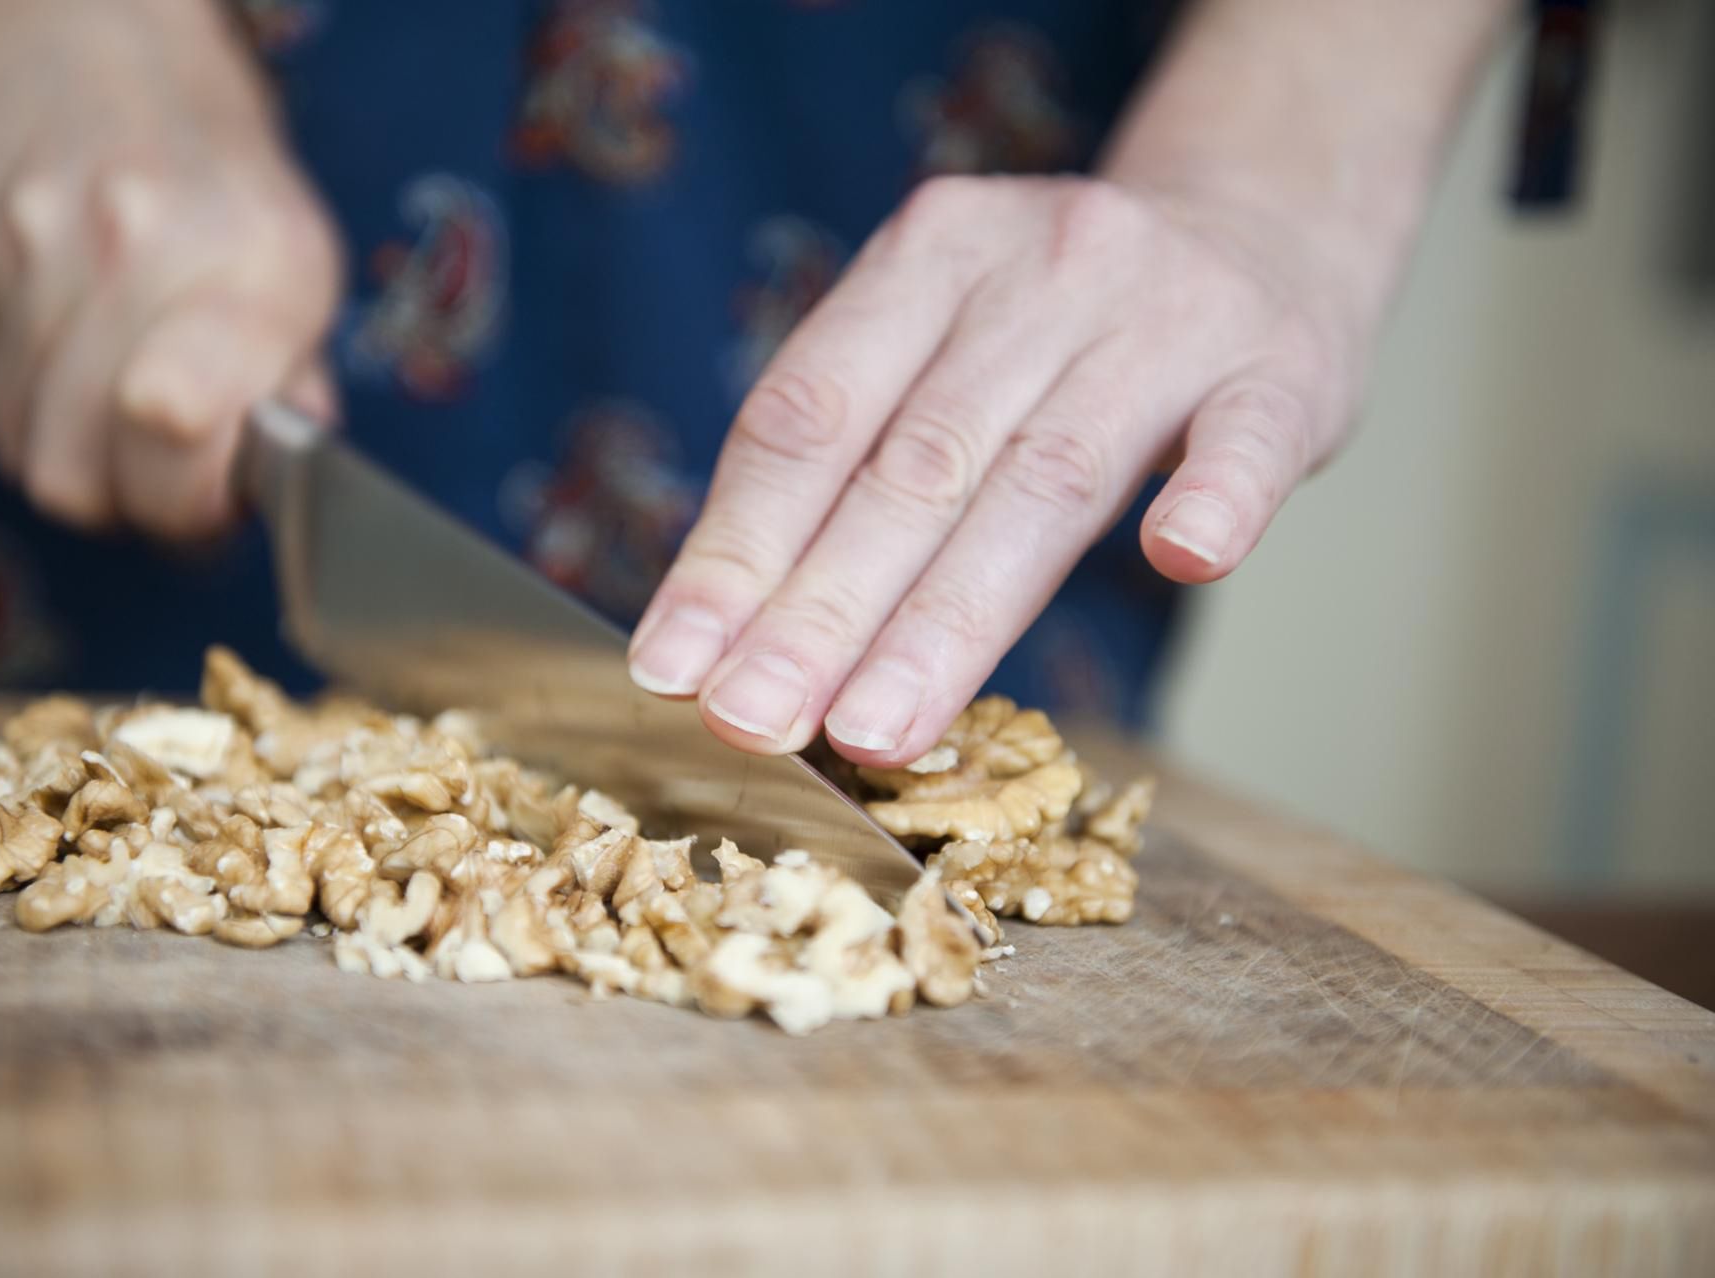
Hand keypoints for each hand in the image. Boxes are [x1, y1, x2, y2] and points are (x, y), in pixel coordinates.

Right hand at [0, 0, 340, 536]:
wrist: (101, 47)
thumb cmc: (222, 183)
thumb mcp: (303, 273)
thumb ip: (295, 391)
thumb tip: (280, 486)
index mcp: (247, 262)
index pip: (173, 432)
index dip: (185, 504)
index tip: (207, 497)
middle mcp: (130, 244)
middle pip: (74, 474)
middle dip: (125, 499)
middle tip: (161, 463)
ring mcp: (23, 247)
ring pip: (16, 448)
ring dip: (69, 454)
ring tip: (114, 400)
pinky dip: (18, 408)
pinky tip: (63, 359)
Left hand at [629, 174, 1365, 763]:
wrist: (1261, 222)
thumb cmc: (1064, 327)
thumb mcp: (940, 342)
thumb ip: (849, 462)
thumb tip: (720, 641)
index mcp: (928, 259)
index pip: (808, 419)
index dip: (736, 548)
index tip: (675, 668)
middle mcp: (1039, 270)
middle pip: (912, 464)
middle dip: (819, 609)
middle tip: (751, 721)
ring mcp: (1167, 314)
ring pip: (1046, 478)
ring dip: (952, 614)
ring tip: (874, 726)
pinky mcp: (1281, 367)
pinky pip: (1248, 437)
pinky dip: (1213, 495)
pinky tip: (1179, 560)